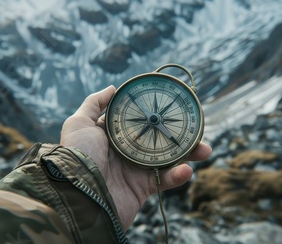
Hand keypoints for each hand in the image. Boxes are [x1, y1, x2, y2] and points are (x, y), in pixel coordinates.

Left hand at [60, 85, 211, 228]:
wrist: (78, 194)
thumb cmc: (77, 155)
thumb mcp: (79, 122)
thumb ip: (95, 103)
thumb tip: (113, 87)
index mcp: (114, 136)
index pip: (139, 122)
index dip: (156, 114)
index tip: (173, 106)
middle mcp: (127, 152)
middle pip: (160, 139)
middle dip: (180, 134)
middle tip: (196, 128)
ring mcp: (137, 170)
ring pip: (169, 159)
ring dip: (189, 154)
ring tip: (204, 149)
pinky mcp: (144, 188)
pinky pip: (166, 180)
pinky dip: (179, 175)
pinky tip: (187, 169)